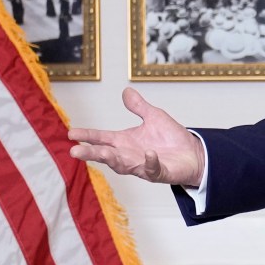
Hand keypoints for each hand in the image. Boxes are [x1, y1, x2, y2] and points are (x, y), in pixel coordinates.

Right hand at [68, 87, 203, 187]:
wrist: (193, 153)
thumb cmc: (171, 138)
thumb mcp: (153, 117)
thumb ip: (138, 107)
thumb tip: (126, 92)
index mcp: (125, 142)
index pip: (101, 138)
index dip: (87, 135)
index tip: (71, 133)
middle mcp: (129, 155)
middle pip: (106, 154)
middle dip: (91, 153)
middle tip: (75, 151)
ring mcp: (142, 165)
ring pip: (122, 165)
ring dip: (112, 159)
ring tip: (101, 153)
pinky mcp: (159, 173)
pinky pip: (152, 169)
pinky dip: (150, 162)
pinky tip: (148, 154)